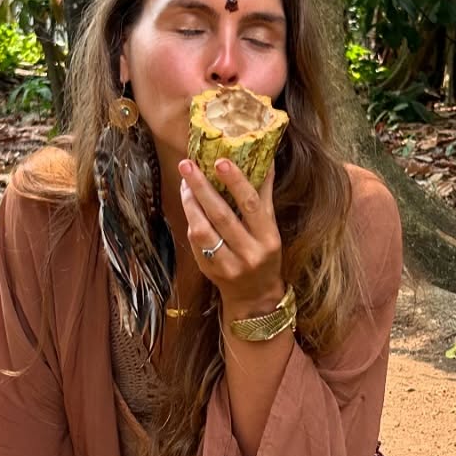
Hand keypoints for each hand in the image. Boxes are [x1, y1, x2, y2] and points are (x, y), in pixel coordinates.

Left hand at [177, 157, 284, 317]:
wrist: (255, 295)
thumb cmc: (264, 254)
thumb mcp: (270, 228)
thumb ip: (264, 195)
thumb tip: (264, 160)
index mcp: (268, 238)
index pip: (251, 205)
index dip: (235, 182)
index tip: (220, 161)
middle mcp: (249, 253)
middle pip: (221, 216)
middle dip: (202, 187)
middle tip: (188, 165)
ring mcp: (227, 265)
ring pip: (202, 230)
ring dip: (190, 204)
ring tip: (185, 183)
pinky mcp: (209, 271)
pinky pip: (195, 242)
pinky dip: (190, 221)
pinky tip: (189, 205)